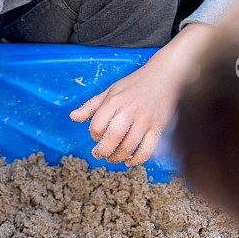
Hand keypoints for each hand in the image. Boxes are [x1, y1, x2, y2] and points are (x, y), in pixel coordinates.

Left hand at [70, 22, 214, 166]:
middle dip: (103, 152)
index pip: (98, 126)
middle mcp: (130, 110)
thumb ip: (91, 106)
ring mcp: (146, 120)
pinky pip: (147, 150)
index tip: (96, 136)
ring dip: (118, 157)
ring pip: (129, 147)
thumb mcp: (111, 90)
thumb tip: (73, 117)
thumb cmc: (135, 84)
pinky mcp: (158, 128)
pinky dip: (137, 160)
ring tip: (114, 157)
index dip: (94, 135)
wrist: (165, 77)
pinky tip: (130, 160)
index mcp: (115, 101)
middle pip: (112, 138)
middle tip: (100, 154)